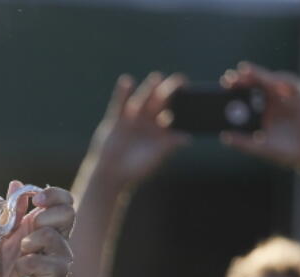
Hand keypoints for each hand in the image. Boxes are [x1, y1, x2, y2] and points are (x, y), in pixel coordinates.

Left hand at [0, 184, 74, 276]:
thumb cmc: (2, 266)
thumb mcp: (2, 234)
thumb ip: (11, 211)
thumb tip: (16, 184)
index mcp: (47, 225)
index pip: (65, 200)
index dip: (54, 194)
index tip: (36, 199)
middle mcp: (59, 239)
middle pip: (69, 212)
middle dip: (44, 216)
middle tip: (28, 230)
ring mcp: (60, 258)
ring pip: (52, 235)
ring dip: (29, 242)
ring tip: (20, 254)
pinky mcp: (56, 276)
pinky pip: (41, 261)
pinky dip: (24, 264)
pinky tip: (19, 271)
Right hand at [90, 72, 189, 188]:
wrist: (110, 175)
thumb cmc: (134, 170)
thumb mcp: (154, 159)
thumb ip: (168, 147)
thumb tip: (187, 138)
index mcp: (161, 130)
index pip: (174, 113)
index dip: (181, 103)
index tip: (190, 94)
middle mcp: (148, 121)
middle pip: (160, 102)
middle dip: (168, 92)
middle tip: (178, 81)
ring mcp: (132, 119)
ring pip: (143, 100)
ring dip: (149, 88)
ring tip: (157, 78)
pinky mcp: (116, 119)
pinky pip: (120, 103)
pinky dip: (122, 92)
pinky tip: (126, 81)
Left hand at [220, 62, 299, 175]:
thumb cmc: (284, 151)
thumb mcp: (260, 148)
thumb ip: (242, 143)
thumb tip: (223, 136)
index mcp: (260, 110)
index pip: (246, 94)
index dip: (235, 88)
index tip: (223, 84)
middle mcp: (272, 101)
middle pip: (257, 84)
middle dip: (245, 77)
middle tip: (231, 76)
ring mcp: (287, 98)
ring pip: (273, 81)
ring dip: (261, 75)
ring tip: (247, 72)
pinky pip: (293, 87)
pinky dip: (284, 83)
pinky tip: (273, 83)